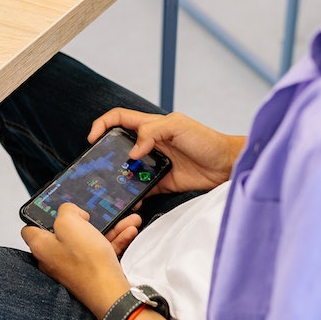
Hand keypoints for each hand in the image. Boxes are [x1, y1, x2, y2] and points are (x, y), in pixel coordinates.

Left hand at [22, 204, 132, 318]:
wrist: (109, 292)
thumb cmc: (87, 261)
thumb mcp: (70, 223)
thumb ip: (65, 211)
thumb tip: (69, 212)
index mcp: (41, 246)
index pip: (30, 228)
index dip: (42, 216)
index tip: (57, 210)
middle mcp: (52, 258)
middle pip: (64, 232)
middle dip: (85, 220)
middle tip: (95, 214)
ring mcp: (71, 267)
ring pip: (87, 240)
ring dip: (107, 228)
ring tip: (125, 220)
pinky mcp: (88, 272)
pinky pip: (99, 251)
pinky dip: (113, 241)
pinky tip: (128, 232)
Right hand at [88, 109, 243, 193]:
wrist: (227, 165)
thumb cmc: (207, 140)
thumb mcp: (177, 125)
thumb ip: (151, 132)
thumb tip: (133, 152)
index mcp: (151, 126)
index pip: (119, 119)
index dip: (102, 124)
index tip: (93, 138)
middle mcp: (149, 144)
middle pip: (119, 146)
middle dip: (106, 155)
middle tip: (98, 166)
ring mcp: (154, 164)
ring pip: (128, 170)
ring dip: (119, 178)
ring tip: (112, 186)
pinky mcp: (161, 183)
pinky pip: (142, 189)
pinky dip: (135, 196)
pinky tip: (132, 200)